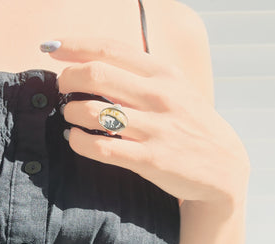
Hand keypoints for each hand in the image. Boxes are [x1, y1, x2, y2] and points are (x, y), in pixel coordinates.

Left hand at [41, 38, 249, 204]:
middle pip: (95, 74)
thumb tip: (92, 64)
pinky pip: (100, 148)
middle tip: (60, 86)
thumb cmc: (190, 124)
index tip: (50, 46)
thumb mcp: (175, 89)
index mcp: (164, 73)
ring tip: (70, 115)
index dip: (74, 45)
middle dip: (66, 78)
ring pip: (92, 112)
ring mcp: (156, 129)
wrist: (224, 168)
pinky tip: (74, 138)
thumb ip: (139, 76)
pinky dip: (78, 141)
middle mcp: (160, 96)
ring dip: (70, 112)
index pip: (110, 48)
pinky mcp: (150, 160)